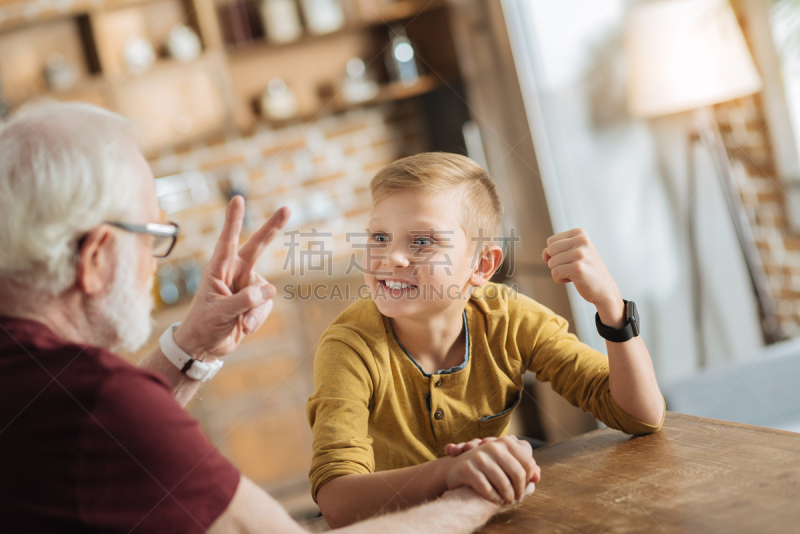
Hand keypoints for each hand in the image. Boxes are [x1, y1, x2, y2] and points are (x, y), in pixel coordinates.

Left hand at [173, 196, 290, 358]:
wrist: (205, 346)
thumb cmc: (203, 325)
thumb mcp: (220, 312)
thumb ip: (244, 300)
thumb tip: (268, 290)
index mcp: (218, 268)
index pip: (227, 240)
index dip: (234, 220)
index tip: (238, 199)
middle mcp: (235, 273)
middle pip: (257, 247)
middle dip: (272, 228)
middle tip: (287, 209)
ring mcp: (247, 286)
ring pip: (265, 292)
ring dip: (255, 312)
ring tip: (240, 324)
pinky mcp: (255, 301)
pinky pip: (265, 306)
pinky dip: (256, 319)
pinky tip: (243, 328)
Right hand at [444, 436, 540, 504]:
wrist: (456, 470)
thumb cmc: (486, 469)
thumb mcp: (505, 463)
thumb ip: (523, 467)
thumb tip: (537, 476)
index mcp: (505, 442)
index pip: (528, 462)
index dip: (528, 478)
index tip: (523, 487)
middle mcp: (493, 447)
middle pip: (518, 474)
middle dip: (519, 490)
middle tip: (516, 498)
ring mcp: (479, 457)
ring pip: (503, 483)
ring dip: (507, 497)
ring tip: (507, 500)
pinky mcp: (467, 469)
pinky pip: (487, 489)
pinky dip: (493, 498)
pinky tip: (495, 500)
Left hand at [542, 228, 621, 313]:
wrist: (604, 287)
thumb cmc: (585, 269)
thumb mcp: (570, 253)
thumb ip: (553, 250)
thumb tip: (544, 254)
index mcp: (579, 233)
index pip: (551, 241)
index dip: (556, 254)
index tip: (572, 258)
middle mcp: (581, 240)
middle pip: (549, 250)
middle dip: (556, 262)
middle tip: (573, 266)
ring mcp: (580, 254)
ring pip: (551, 263)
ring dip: (559, 272)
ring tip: (575, 273)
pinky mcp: (577, 268)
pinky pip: (555, 273)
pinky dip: (560, 279)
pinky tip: (574, 279)